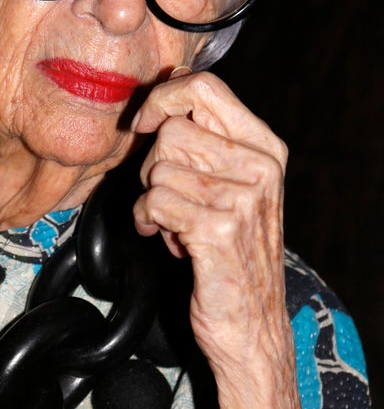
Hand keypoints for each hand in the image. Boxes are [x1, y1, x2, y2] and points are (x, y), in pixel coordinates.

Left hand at [131, 70, 308, 408]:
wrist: (251, 325)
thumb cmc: (230, 251)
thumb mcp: (229, 182)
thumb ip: (206, 136)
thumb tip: (171, 83)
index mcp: (265, 145)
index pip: (205, 87)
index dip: (162, 98)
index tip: (143, 121)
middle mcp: (261, 165)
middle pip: (172, 128)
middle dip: (152, 163)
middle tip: (166, 194)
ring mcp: (244, 196)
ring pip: (158, 166)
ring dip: (151, 197)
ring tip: (173, 222)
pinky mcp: (220, 228)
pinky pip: (154, 200)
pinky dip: (148, 220)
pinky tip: (166, 239)